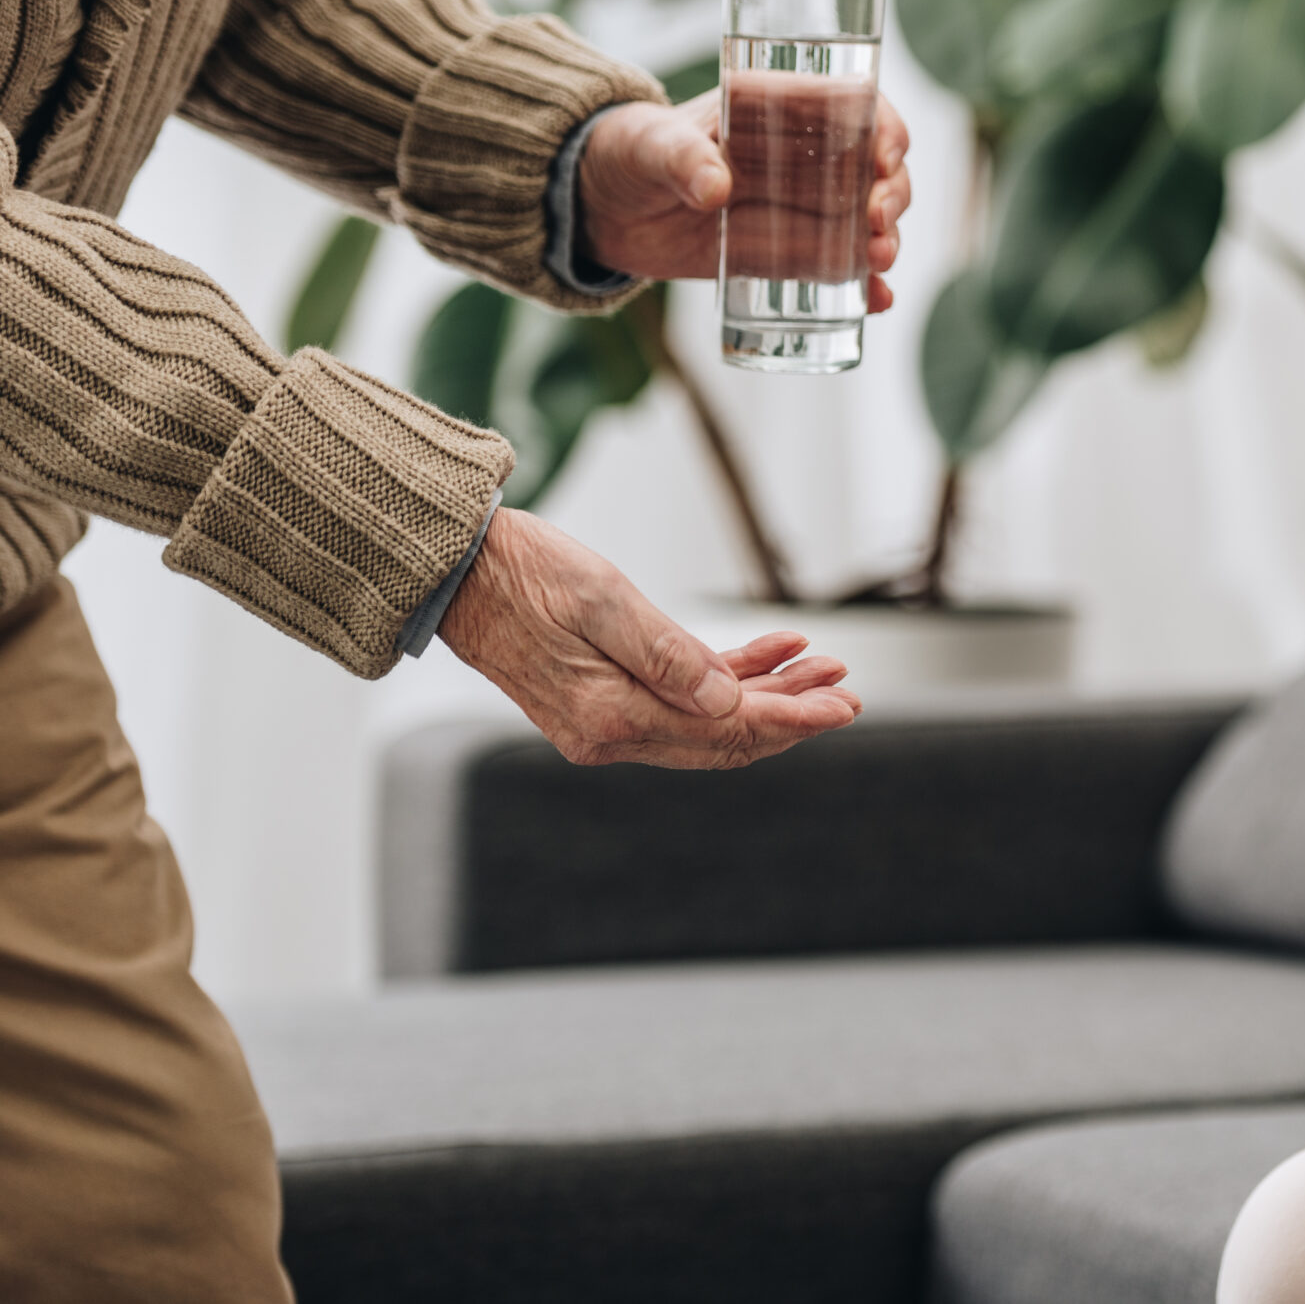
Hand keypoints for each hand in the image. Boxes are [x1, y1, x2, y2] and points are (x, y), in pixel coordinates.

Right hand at [439, 507, 860, 767]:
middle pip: (724, 737)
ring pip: (708, 720)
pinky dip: (727, 677)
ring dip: (767, 694)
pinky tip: (771, 651)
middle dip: (791, 714)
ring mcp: (604, 719)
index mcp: (610, 717)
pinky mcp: (602, 696)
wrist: (455, 570)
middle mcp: (608, 732)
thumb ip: (667, 654)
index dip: (792, 719)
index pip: (726, 733)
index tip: (842, 705)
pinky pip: (680, 698)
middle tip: (846, 692)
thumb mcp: (602, 600)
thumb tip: (727, 700)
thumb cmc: (521, 573)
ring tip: (820, 666)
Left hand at [574, 90, 913, 308]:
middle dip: (891, 195)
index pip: (855, 106)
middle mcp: (802, 157)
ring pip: (865, 221)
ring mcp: (799, 208)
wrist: (598, 208)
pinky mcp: (785, 254)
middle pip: (874, 170)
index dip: (884, 129)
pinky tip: (878, 301)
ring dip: (885, 240)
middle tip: (875, 223)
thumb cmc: (625, 152)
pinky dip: (863, 286)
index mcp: (780, 108)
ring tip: (879, 262)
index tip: (884, 160)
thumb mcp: (646, 145)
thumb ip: (679, 157)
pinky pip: (836, 268)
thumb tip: (716, 188)